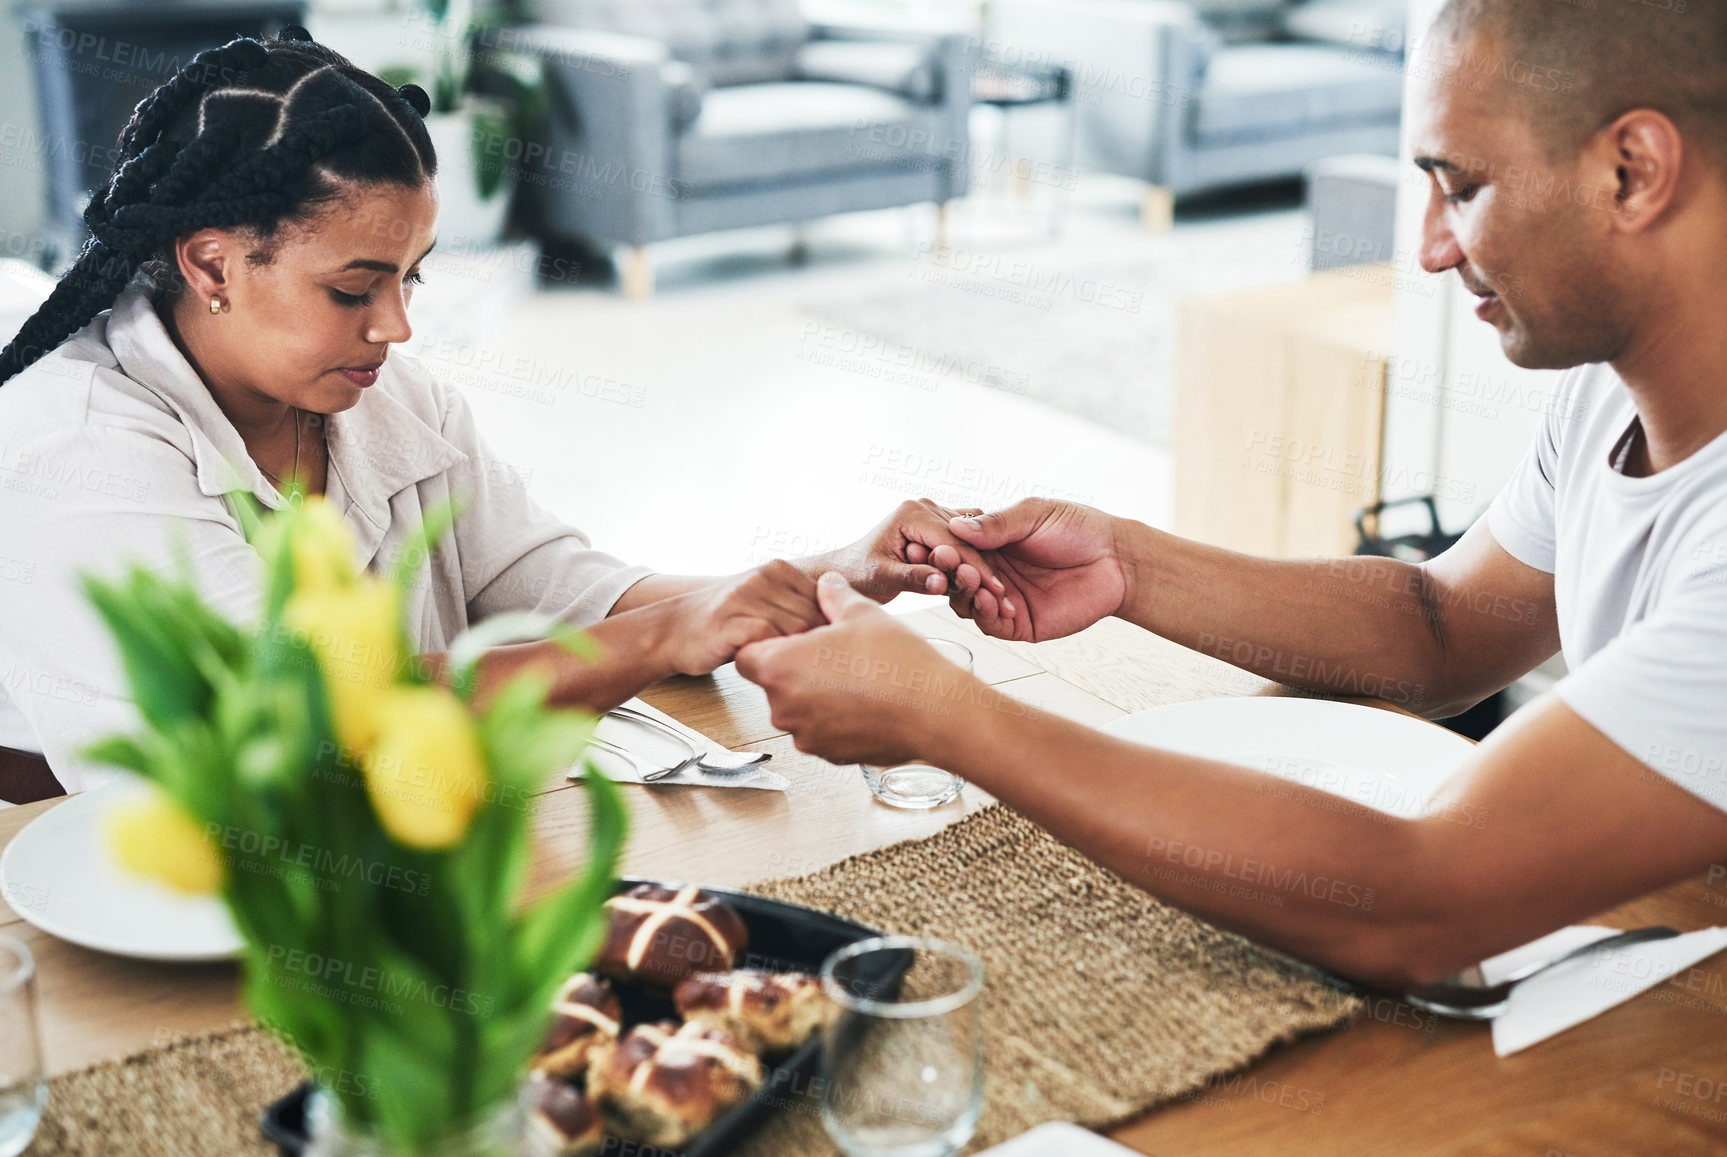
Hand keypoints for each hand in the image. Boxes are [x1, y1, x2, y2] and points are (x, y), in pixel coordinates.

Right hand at [658, 561, 824, 676]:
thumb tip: (845, 626)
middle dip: (813, 646)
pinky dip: (773, 657)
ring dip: (793, 654)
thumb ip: (798, 607)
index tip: (818, 651)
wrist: (672, 631)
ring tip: (781, 666)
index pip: (826, 599)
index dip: (827, 630)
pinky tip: (762, 665)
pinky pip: (770, 640)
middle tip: (802, 666)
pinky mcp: (731, 620)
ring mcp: (746, 596)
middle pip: (815, 617)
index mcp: (777, 569)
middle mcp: (763, 577)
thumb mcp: (764, 603)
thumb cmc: (723, 624)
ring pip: (797, 630)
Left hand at [736, 573, 975, 765]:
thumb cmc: (897, 661)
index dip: (766, 646)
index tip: (792, 640)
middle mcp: (783, 707)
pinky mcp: (829, 756)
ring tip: (856, 679)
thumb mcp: (862, 613)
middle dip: (795, 671)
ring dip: (815, 696)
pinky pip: (820, 732)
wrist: (935, 711)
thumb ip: (834, 596)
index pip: (745, 657)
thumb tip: (826, 583)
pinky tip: (867, 702)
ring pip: (797, 710)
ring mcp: (805, 736)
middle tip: (833, 656)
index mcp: (780, 667)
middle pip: (772, 685)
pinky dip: (835, 719)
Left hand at [810, 499, 1012, 608]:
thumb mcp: (882, 577)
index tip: (996, 593)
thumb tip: (942, 583)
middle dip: (986, 571)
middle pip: (967, 541)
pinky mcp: (938, 526)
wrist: (848, 569)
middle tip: (1006, 600)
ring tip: (1002, 597)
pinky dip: (977, 563)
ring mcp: (933, 515)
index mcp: (911, 514)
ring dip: (986, 568)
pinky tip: (990, 586)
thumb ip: (912, 579)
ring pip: (970, 542)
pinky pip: (965, 543)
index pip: (954, 542)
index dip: (977, 569)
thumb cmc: (858, 573)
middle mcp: (924, 508)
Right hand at [935, 499, 1128, 642]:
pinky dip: (983, 612)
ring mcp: (1004, 600)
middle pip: (954, 578)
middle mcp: (993, 573)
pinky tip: (986, 597)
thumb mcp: (1033, 515)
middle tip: (944, 561)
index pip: (955, 549)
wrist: (1117, 559)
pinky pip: (990, 623)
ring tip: (968, 577)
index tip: (929, 541)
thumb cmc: (1079, 529)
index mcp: (992, 545)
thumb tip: (956, 526)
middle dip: (947, 570)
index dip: (942, 547)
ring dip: (963, 591)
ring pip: (966, 603)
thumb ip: (997, 524)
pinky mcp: (1019, 624)